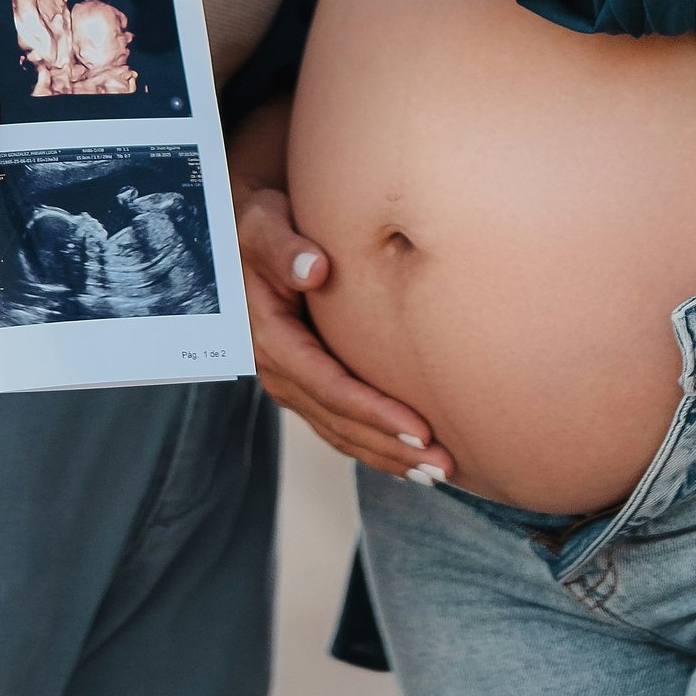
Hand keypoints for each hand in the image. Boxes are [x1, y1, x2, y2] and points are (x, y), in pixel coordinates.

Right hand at [235, 179, 456, 482]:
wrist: (251, 229)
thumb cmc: (264, 222)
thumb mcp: (264, 225)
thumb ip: (283, 248)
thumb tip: (314, 270)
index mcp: (270, 338)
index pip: (329, 386)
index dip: (374, 412)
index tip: (421, 429)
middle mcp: (278, 370)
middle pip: (338, 422)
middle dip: (391, 447)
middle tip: (444, 466)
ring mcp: (291, 382)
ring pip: (341, 433)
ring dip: (388, 456)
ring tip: (438, 473)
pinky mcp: (307, 383)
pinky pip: (340, 424)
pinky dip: (375, 445)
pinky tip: (410, 457)